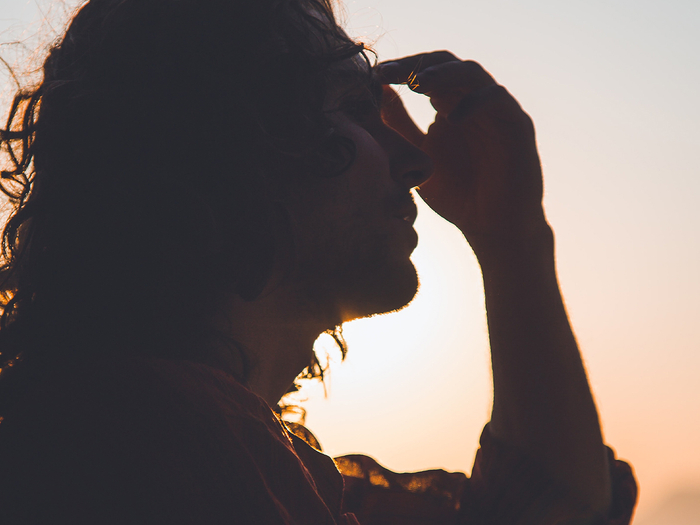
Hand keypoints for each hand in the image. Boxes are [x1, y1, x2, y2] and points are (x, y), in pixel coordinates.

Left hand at [377, 52, 547, 254]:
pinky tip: (450, 117)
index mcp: (449, 106)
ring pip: (472, 73)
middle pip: (446, 64)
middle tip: (390, 72)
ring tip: (417, 83)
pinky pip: (497, 99)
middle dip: (416, 65)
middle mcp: (472, 102)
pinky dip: (474, 102)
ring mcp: (495, 110)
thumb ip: (400, 126)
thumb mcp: (417, 157)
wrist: (493, 228)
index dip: (401, 69)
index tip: (375, 76)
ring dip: (443, 74)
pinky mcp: (516, 123)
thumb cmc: (458, 195)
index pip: (425, 73)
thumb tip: (379, 93)